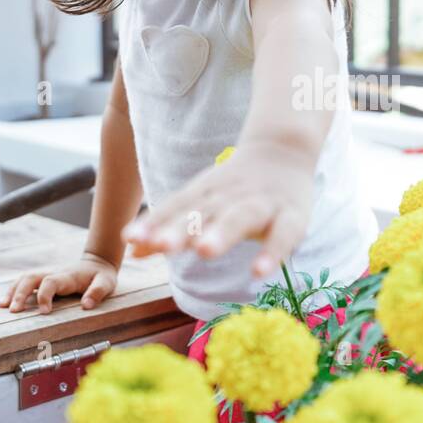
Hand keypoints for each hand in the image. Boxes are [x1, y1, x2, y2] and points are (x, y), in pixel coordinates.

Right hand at [0, 251, 119, 313]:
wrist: (97, 262)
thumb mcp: (106, 283)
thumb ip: (97, 292)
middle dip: (20, 293)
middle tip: (14, 311)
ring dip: (13, 291)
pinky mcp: (43, 278)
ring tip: (3, 306)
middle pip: (31, 277)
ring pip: (24, 278)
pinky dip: (13, 290)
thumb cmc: (101, 276)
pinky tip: (5, 302)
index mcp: (68, 276)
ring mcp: (47, 274)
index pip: (50, 282)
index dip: (45, 296)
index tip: (44, 312)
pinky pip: (24, 281)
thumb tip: (86, 305)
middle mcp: (54, 272)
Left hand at [122, 141, 314, 279]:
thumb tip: (130, 249)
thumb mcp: (201, 201)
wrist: (284, 150)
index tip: (131, 239)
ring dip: (222, 233)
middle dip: (182, 229)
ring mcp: (262, 204)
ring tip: (203, 251)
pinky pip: (283, 235)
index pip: (177, 206)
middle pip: (204, 212)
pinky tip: (258, 272)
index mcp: (206, 192)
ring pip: (240, 217)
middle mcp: (230, 196)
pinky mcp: (292, 216)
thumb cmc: (235, 186)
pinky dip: (272, 252)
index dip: (154, 222)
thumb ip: (168, 227)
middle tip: (162, 245)